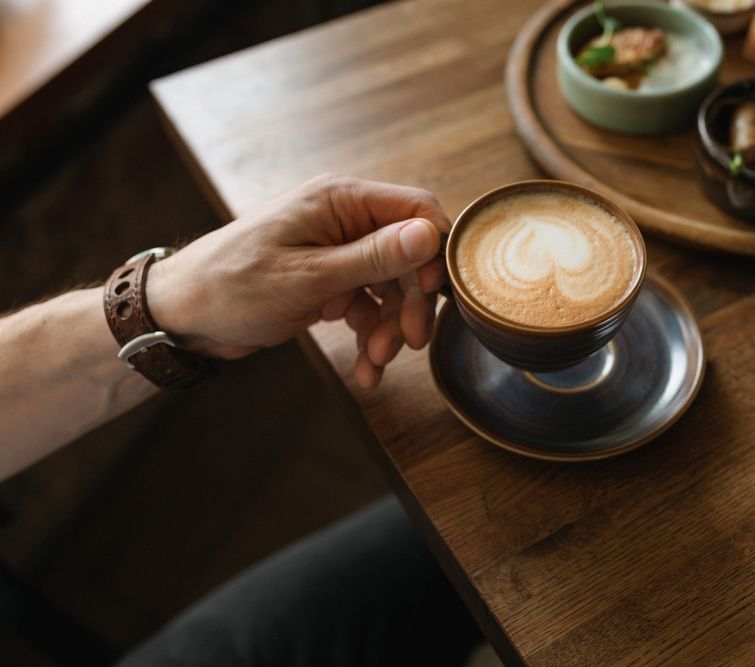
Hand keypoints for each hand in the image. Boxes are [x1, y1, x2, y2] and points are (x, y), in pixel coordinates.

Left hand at [146, 175, 448, 388]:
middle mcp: (344, 220)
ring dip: (390, 327)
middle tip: (408, 342)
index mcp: (340, 200)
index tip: (432, 293)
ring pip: (389, 288)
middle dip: (409, 302)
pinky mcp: (329, 282)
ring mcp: (336, 252)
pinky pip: (366, 307)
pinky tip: (365, 369)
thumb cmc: (233, 286)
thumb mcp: (309, 277)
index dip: (432, 250)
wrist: (182, 316)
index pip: (415, 209)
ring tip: (377, 361)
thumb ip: (373, 258)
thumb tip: (429, 234)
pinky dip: (369, 337)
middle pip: (406, 256)